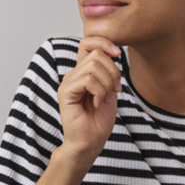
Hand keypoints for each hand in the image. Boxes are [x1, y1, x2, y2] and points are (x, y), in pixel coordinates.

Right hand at [57, 36, 121, 164]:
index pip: (88, 42)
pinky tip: (97, 104)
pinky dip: (99, 91)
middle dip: (113, 71)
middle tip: (114, 90)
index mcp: (83, 71)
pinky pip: (88, 79)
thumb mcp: (110, 90)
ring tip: (104, 99)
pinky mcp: (65, 92)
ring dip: (107, 83)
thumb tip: (115, 51)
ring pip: (94, 65)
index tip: (119, 54)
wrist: (90, 142)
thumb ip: (109, 71)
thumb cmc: (99, 120)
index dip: (105, 42)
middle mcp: (73, 74)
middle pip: (97, 53)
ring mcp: (68, 82)